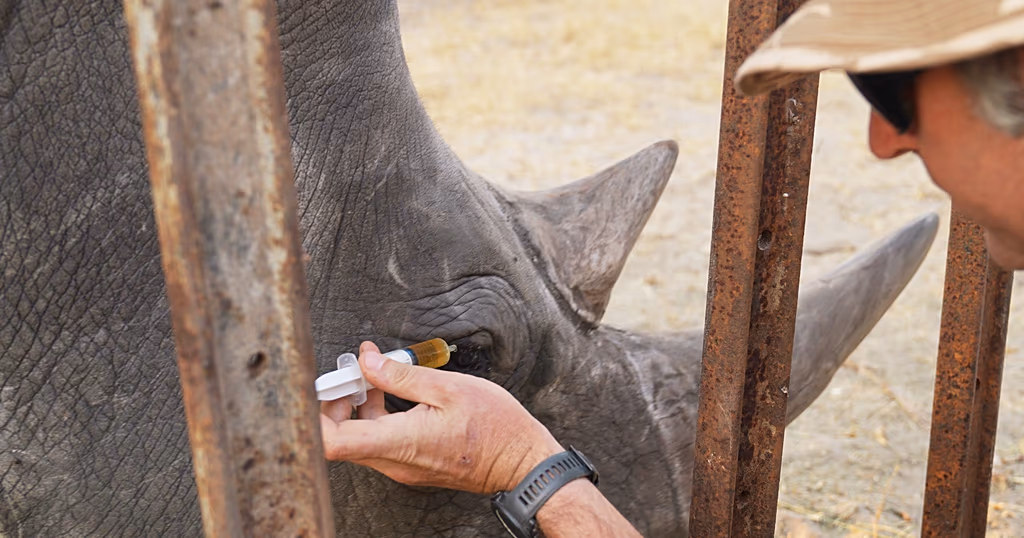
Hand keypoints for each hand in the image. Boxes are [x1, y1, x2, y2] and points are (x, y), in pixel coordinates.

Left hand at [320, 341, 563, 493]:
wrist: (521, 464)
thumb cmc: (495, 428)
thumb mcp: (449, 388)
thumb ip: (401, 375)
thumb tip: (367, 361)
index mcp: (399, 442)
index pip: (330, 443)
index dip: (313, 416)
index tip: (320, 386)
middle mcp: (394, 463)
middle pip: (338, 439)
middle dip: (335, 402)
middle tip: (350, 371)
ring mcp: (402, 468)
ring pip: (359, 439)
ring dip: (356, 407)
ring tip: (372, 376)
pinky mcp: (412, 466)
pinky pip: (379, 443)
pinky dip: (374, 417)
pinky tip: (390, 393)